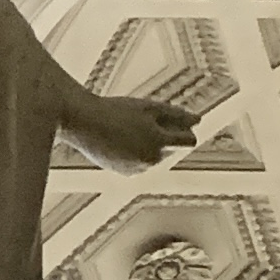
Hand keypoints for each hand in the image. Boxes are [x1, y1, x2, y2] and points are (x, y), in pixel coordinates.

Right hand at [62, 89, 195, 167]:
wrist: (81, 122)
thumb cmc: (115, 110)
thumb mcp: (148, 107)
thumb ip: (177, 114)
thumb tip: (198, 120)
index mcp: (159, 141)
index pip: (188, 140)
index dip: (186, 129)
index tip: (179, 120)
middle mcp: (151, 159)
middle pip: (172, 149)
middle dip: (165, 137)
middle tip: (144, 121)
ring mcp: (137, 168)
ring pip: (155, 157)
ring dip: (150, 144)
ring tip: (128, 130)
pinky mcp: (124, 172)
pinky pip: (140, 163)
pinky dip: (135, 153)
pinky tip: (119, 140)